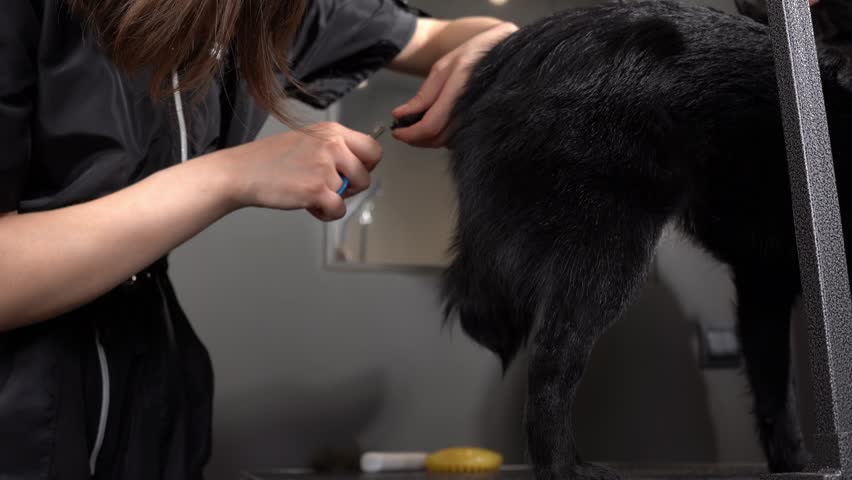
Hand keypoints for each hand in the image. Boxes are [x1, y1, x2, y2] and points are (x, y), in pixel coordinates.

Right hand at [219, 122, 382, 220]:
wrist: (242, 173)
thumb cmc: (271, 160)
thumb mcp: (308, 140)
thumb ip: (335, 148)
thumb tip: (361, 165)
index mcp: (332, 131)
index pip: (373, 149)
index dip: (367, 165)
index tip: (352, 172)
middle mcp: (332, 145)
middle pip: (367, 175)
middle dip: (352, 187)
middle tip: (330, 187)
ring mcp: (325, 167)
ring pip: (350, 194)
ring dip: (333, 200)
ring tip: (309, 193)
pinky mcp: (317, 189)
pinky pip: (339, 210)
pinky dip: (325, 214)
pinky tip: (309, 205)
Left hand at [391, 21, 518, 147]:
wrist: (506, 53)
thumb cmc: (474, 55)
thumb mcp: (443, 68)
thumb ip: (423, 96)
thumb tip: (399, 115)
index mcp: (459, 88)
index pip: (431, 125)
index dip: (410, 134)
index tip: (397, 132)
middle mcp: (472, 108)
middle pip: (438, 139)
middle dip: (416, 139)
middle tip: (403, 131)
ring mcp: (481, 118)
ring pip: (448, 143)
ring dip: (429, 139)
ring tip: (418, 126)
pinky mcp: (485, 124)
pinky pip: (459, 138)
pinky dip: (444, 136)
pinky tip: (437, 125)